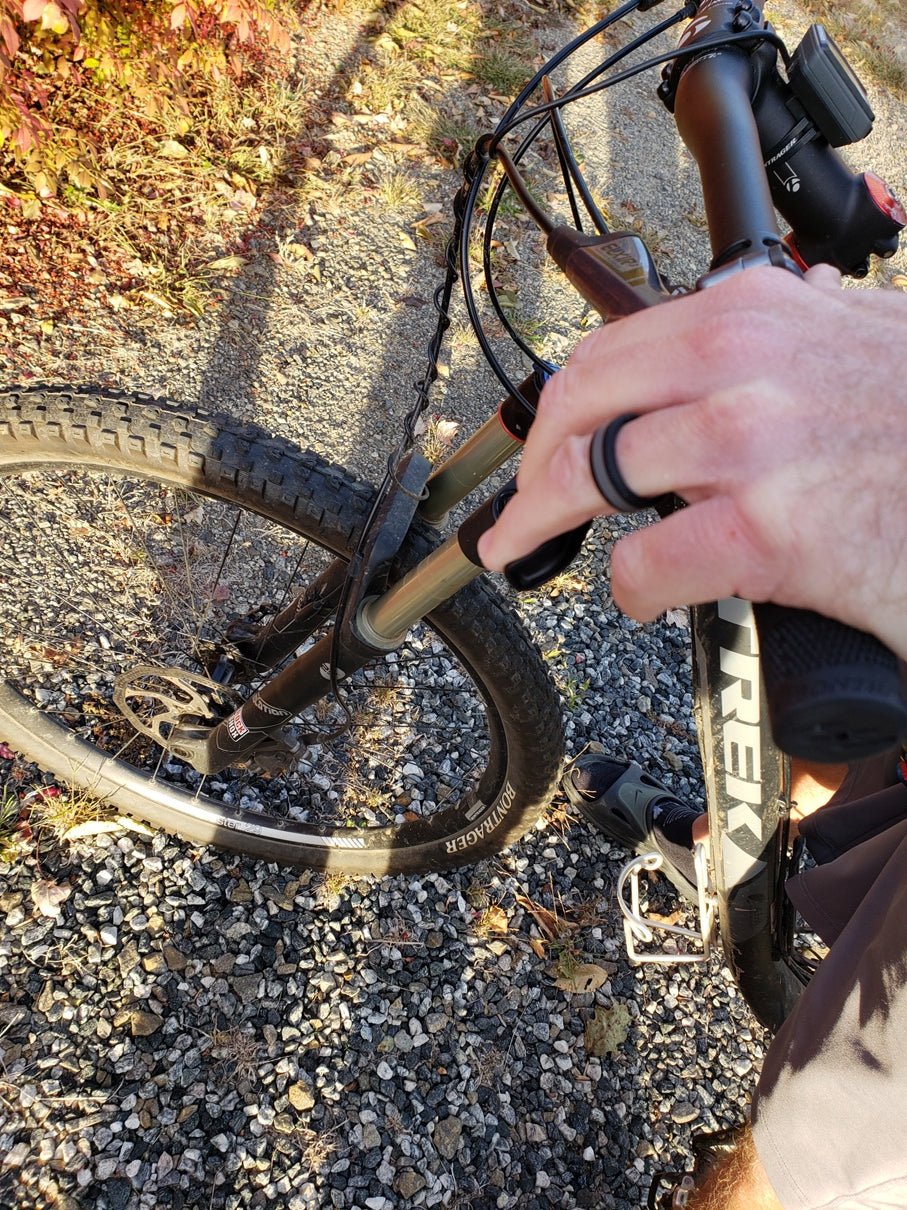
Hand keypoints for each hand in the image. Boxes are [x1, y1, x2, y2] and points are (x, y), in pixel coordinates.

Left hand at [477, 266, 906, 659]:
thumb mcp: (874, 335)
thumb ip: (814, 315)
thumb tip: (787, 295)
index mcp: (753, 314)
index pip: (609, 352)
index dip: (558, 408)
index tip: (541, 443)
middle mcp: (740, 364)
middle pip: (579, 408)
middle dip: (530, 467)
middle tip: (513, 515)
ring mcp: (748, 445)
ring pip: (588, 479)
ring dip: (545, 525)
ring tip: (533, 553)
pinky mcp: (764, 532)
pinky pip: (645, 563)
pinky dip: (629, 589)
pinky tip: (641, 597)